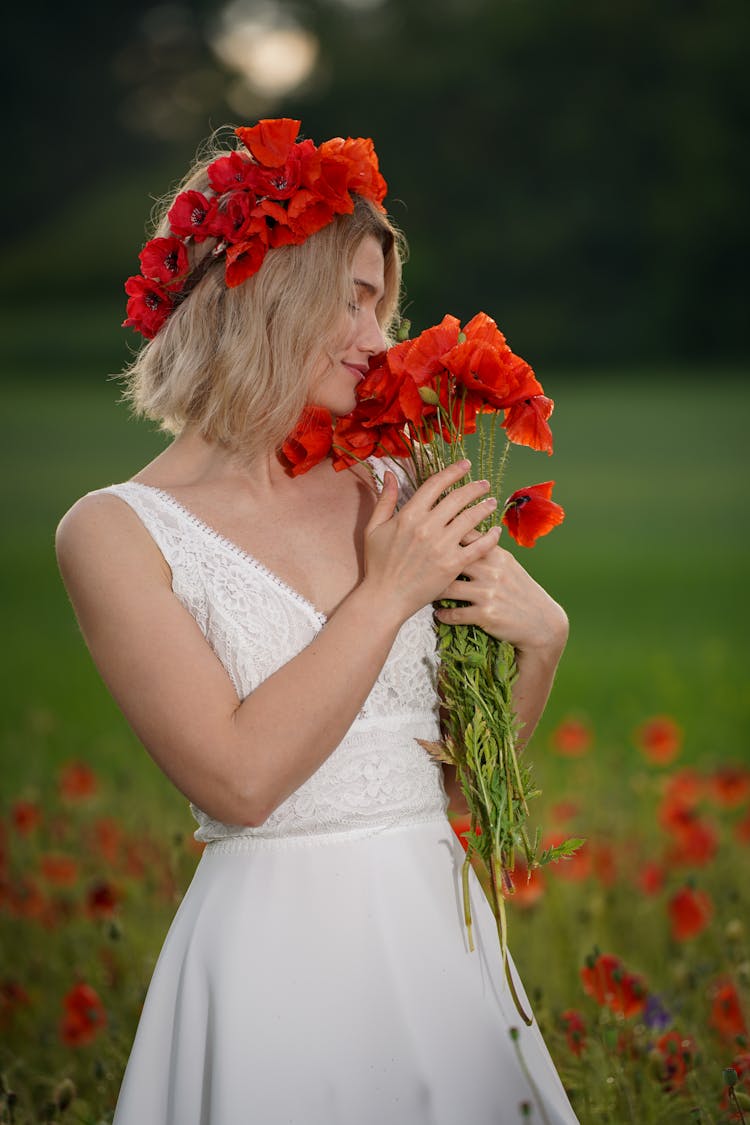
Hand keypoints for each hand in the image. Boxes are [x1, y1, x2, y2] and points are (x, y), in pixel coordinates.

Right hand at [362, 461, 500, 622]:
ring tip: (492, 502)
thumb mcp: (374, 528)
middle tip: (484, 484)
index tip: (465, 465)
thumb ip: (385, 499)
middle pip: (458, 498)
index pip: (436, 484)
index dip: (453, 471)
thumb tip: (390, 474)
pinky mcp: (453, 564)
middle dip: (474, 488)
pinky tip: (496, 531)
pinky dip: (490, 537)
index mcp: (409, 515)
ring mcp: (442, 546)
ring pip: (471, 518)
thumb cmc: (377, 564)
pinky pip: (479, 546)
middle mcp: (427, 527)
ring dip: (484, 507)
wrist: (385, 597)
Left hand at [434, 530, 567, 656]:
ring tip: (426, 593)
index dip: (443, 537)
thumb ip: (485, 551)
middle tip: (417, 569)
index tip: (426, 541)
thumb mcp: (507, 565)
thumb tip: (459, 532)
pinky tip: (438, 614)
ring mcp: (488, 593)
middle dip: (430, 565)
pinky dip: (442, 614)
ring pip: (447, 588)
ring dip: (433, 592)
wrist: (542, 623)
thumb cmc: (519, 591)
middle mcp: (491, 570)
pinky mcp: (486, 615)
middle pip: (450, 560)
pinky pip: (454, 614)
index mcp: (496, 554)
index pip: (464, 537)